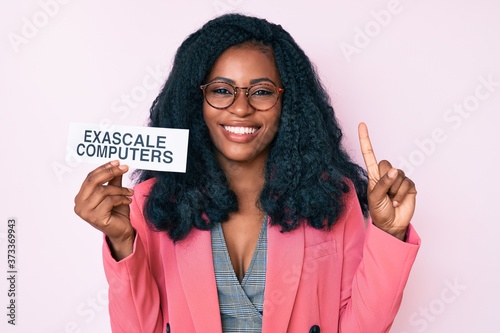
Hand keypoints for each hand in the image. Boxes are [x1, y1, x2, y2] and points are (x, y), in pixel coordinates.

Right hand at [74, 160, 134, 258]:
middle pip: (93, 181)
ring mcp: (85, 212)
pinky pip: (109, 201)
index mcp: (81, 196)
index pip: (90, 177)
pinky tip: (128, 201)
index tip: (117, 162)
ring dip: (120, 189)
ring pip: (103, 191)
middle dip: (110, 172)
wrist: (122, 231)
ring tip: (130, 192)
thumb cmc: (117, 212)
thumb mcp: (115, 193)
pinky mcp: (95, 218)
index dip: (104, 168)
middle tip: (125, 168)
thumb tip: (117, 164)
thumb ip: (113, 180)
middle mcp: (79, 204)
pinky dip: (121, 198)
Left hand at [358, 123, 416, 239]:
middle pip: (386, 164)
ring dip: (394, 190)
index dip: (365, 139)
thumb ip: (382, 183)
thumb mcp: (375, 197)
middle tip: (385, 194)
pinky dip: (402, 195)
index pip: (369, 154)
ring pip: (397, 175)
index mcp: (373, 175)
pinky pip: (406, 183)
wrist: (391, 224)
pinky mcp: (409, 185)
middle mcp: (386, 174)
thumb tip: (394, 171)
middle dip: (385, 180)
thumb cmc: (379, 211)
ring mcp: (398, 179)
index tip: (362, 124)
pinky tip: (398, 202)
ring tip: (391, 199)